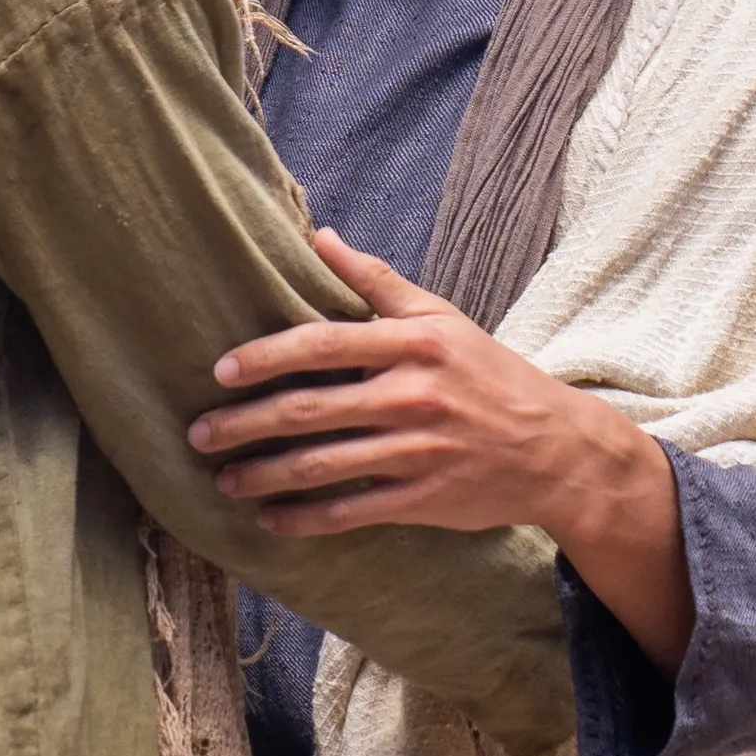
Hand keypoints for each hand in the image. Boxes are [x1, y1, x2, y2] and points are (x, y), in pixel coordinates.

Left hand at [187, 229, 691, 661]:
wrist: (556, 448)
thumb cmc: (490, 374)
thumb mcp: (442, 318)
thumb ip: (377, 281)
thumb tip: (318, 236)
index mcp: (413, 343)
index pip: (322, 344)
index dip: (264, 357)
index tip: (219, 371)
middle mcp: (413, 394)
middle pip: (309, 408)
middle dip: (245, 423)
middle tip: (198, 433)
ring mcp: (419, 450)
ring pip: (322, 465)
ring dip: (263, 474)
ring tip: (223, 479)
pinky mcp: (425, 499)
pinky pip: (352, 512)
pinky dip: (306, 518)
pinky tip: (271, 520)